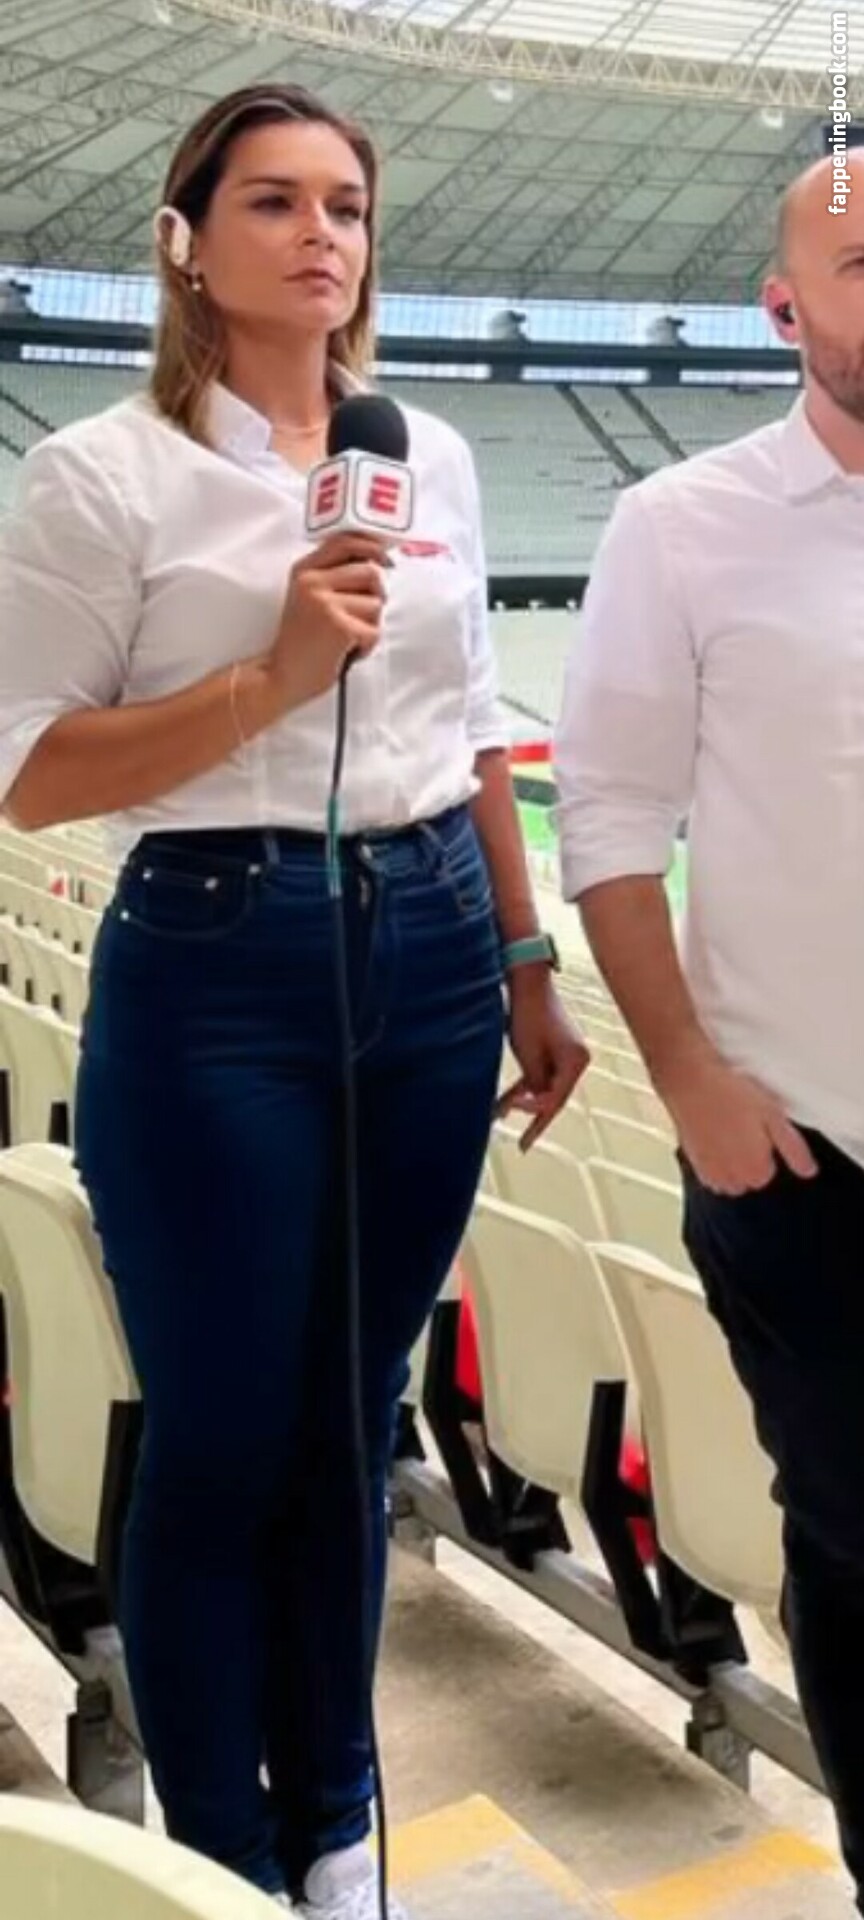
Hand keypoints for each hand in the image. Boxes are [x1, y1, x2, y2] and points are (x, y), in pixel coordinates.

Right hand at [267, 532, 391, 710]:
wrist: (279, 676)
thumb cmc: (301, 641)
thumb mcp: (308, 597)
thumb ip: (334, 576)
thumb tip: (376, 562)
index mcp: (304, 570)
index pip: (345, 541)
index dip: (372, 547)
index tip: (385, 560)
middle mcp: (312, 581)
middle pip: (371, 572)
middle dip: (375, 596)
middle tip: (360, 616)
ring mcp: (324, 603)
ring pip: (376, 604)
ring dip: (369, 625)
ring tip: (347, 637)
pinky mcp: (339, 627)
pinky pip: (374, 631)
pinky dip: (367, 646)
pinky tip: (347, 651)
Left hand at [496, 971, 589, 1150]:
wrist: (528, 982)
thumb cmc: (528, 1016)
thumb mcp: (529, 1054)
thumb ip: (536, 1081)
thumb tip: (537, 1100)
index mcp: (576, 1061)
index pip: (557, 1099)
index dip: (536, 1114)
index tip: (514, 1116)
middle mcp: (576, 1059)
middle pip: (554, 1095)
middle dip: (532, 1114)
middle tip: (521, 1144)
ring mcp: (566, 1053)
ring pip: (544, 1085)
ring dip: (523, 1100)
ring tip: (499, 1116)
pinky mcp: (553, 1048)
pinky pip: (540, 1073)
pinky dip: (525, 1085)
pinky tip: (506, 1101)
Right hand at [658, 1049, 818, 1195]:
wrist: (690, 1081)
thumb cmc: (730, 1094)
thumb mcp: (774, 1116)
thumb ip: (794, 1149)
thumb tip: (808, 1171)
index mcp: (756, 1170)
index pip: (770, 1171)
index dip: (766, 1147)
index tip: (758, 1127)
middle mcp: (733, 1180)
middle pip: (750, 1177)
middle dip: (750, 1157)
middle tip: (743, 1125)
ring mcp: (710, 1174)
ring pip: (731, 1177)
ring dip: (732, 1162)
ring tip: (727, 1130)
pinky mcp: (693, 1165)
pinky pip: (712, 1173)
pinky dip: (715, 1160)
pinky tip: (713, 1135)